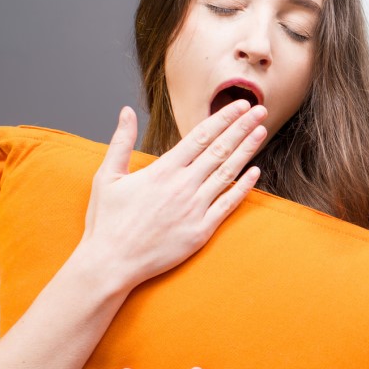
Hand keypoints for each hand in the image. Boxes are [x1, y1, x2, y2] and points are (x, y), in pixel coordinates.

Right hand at [79, 103, 267, 291]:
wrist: (111, 263)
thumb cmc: (107, 221)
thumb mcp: (107, 176)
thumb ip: (120, 141)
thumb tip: (126, 111)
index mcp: (162, 171)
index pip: (200, 136)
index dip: (223, 118)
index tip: (240, 105)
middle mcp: (182, 186)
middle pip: (219, 150)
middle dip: (242, 127)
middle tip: (260, 111)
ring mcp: (194, 208)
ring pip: (228, 173)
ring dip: (247, 151)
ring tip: (261, 132)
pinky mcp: (201, 231)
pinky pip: (228, 205)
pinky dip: (243, 188)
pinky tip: (256, 173)